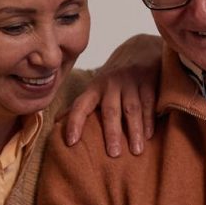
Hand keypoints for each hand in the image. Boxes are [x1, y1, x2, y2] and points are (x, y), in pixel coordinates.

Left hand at [65, 33, 161, 156]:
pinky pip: (149, 103)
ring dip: (134, 130)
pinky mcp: (148, 81)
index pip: (80, 106)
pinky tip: (148, 136)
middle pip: (110, 110)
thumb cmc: (113, 79)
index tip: (71, 142)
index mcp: (93, 88)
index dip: (74, 123)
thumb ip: (79, 106)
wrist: (139, 50)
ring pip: (132, 109)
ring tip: (136, 151)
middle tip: (113, 154)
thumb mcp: (95, 89)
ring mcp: (130, 82)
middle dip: (111, 132)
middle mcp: (110, 84)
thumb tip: (56, 123)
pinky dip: (149, 120)